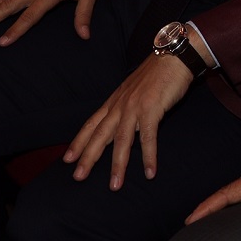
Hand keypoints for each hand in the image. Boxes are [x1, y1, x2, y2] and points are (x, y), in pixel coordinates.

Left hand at [64, 53, 196, 188]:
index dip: (79, 142)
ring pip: (121, 140)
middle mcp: (120, 105)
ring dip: (118, 164)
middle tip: (78, 177)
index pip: (92, 124)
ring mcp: (135, 106)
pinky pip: (148, 137)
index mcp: (115, 101)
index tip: (67, 159)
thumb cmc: (157, 74)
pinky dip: (148, 156)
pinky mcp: (152, 108)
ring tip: (114, 185)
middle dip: (88, 157)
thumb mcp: (134, 90)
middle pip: (100, 134)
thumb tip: (121, 123)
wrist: (173, 55)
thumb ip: (126, 106)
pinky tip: (150, 172)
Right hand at [185, 130, 240, 240]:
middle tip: (191, 226)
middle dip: (207, 208)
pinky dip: (235, 200)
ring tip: (208, 221)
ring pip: (236, 191)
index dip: (207, 207)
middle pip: (226, 193)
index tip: (189, 220)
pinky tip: (238, 210)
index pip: (227, 194)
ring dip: (221, 204)